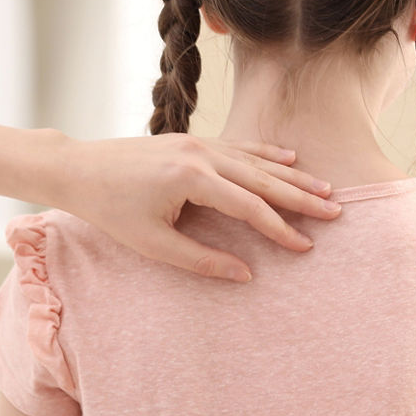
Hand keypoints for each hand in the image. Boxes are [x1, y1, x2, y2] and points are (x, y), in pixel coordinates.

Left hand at [48, 133, 341, 281]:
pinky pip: (239, 147)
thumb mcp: (153, 244)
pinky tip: (290, 159)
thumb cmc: (110, 210)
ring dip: (292, 175)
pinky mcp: (192, 141)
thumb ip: (200, 259)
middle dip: (301, 197)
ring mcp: (197, 143)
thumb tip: (245, 274)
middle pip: (263, 179)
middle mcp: (201, 155)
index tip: (305, 246)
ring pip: (256, 160)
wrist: (79, 169)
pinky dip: (266, 154)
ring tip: (324, 189)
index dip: (280, 229)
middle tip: (335, 211)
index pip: (249, 207)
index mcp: (191, 179)